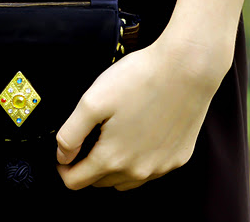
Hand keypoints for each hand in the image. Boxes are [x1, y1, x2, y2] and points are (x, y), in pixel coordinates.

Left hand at [55, 26, 231, 190]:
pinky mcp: (179, 157)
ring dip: (113, 165)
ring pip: (126, 179)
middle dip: (88, 164)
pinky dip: (139, 158)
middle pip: (100, 182)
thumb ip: (70, 133)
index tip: (63, 153)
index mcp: (112, 158)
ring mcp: (161, 167)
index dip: (63, 167)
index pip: (76, 182)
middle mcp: (138, 171)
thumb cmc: (140, 79)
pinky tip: (139, 132)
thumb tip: (62, 155)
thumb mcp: (92, 101)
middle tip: (90, 135)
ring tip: (113, 134)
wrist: (187, 68)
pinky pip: (151, 168)